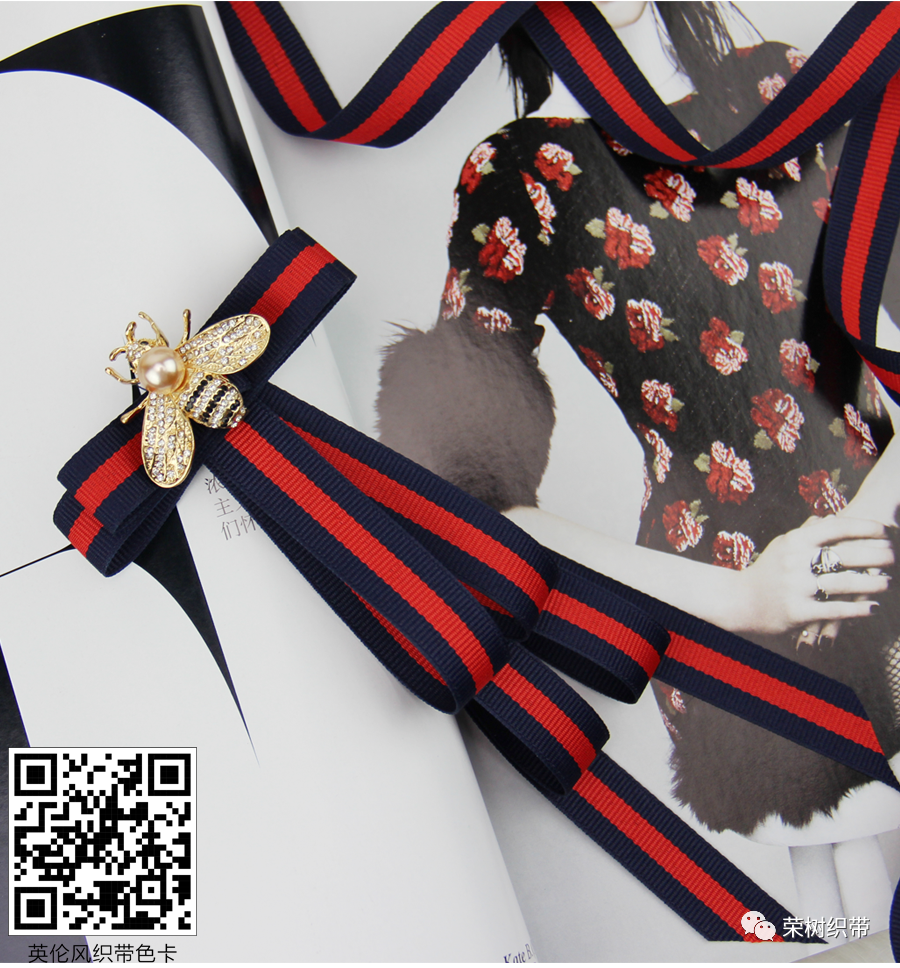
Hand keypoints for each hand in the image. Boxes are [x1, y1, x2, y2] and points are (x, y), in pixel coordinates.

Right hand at [740, 516, 892, 635]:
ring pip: (845, 584)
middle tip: (894, 557)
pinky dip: (858, 609)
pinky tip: (873, 608)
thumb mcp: (781, 546)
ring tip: (888, 583)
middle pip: (846, 555)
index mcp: (794, 541)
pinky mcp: (798, 612)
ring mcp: (797, 587)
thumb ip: (806, 532)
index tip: (885, 530)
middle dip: (876, 556)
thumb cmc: (765, 572)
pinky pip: (835, 610)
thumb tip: (830, 518)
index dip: (865, 528)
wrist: (738, 601)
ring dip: (872, 584)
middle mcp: (796, 562)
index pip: (836, 528)